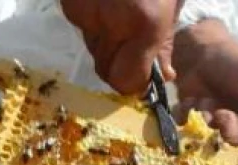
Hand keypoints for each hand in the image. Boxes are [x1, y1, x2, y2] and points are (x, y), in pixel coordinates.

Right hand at [60, 0, 181, 94]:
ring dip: (107, 41)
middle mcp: (110, 22)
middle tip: (133, 47)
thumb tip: (165, 76)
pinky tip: (105, 1)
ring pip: (93, 47)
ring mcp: (84, 11)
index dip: (133, 84)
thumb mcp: (171, 5)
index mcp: (144, 25)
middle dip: (120, 65)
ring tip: (120, 13)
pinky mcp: (67, 2)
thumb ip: (164, 43)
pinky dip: (93, 21)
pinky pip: (81, 26)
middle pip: (106, 69)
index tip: (141, 78)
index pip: (126, 80)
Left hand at [172, 19, 237, 142]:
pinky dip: (188, 117)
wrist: (199, 51)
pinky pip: (192, 132)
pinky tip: (190, 101)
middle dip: (231, 130)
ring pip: (217, 140)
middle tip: (223, 113)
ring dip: (208, 119)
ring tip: (205, 100)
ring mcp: (224, 127)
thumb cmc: (236, 61)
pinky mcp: (201, 125)